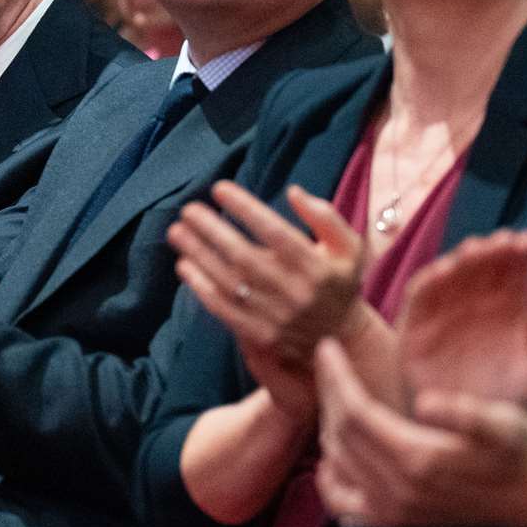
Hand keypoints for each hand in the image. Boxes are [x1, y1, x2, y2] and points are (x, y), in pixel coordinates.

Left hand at [169, 182, 366, 421]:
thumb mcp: (349, 246)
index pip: (275, 232)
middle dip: (212, 230)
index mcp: (316, 267)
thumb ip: (326, 216)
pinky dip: (201, 288)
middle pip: (245, 256)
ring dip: (199, 256)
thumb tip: (293, 192)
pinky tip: (184, 266)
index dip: (245, 209)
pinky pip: (224, 310)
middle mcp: (295, 292)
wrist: (341, 337)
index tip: (219, 188)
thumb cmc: (339, 282)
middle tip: (188, 209)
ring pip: (229, 283)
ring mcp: (276, 317)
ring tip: (177, 232)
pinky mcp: (261, 335)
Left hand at [315, 337, 526, 526]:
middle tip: (326, 361)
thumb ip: (466, 413)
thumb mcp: (506, 423)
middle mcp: (397, 489)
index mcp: (419, 459)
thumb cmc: (518, 453)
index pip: (356, 412)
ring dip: (327, 424)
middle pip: (341, 434)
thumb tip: (425, 402)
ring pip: (337, 462)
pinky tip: (333, 452)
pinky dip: (328, 476)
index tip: (326, 347)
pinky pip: (341, 502)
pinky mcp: (393, 522)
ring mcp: (392, 510)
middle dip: (328, 393)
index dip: (337, 378)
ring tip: (333, 392)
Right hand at [396, 230, 526, 408]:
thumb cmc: (518, 398)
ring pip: (448, 275)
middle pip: (478, 266)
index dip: (516, 252)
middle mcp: (473, 305)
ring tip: (475, 250)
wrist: (482, 436)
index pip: (509, 270)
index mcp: (506, 308)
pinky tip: (444, 271)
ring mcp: (443, 315)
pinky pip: (418, 299)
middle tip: (502, 241)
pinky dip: (428, 281)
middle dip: (490, 250)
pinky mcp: (415, 328)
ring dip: (460, 259)